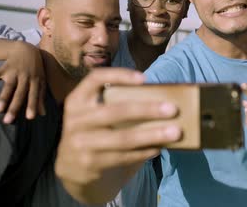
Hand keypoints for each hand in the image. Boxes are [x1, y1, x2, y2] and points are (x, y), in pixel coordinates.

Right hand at [0, 41, 45, 122]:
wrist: (27, 49)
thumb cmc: (35, 69)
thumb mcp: (41, 81)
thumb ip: (40, 97)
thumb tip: (43, 114)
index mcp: (35, 80)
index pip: (34, 95)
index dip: (32, 106)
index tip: (30, 118)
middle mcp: (25, 76)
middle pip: (19, 94)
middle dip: (14, 107)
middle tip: (8, 121)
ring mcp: (14, 71)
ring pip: (8, 86)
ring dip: (3, 98)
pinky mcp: (4, 67)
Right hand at [56, 68, 181, 203]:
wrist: (71, 169)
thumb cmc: (94, 133)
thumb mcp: (94, 115)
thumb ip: (115, 105)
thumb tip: (159, 99)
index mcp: (77, 100)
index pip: (95, 79)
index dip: (119, 75)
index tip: (143, 78)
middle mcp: (75, 120)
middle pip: (115, 111)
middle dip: (147, 109)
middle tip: (173, 109)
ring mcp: (80, 143)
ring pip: (122, 138)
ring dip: (152, 134)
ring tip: (175, 132)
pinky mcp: (88, 164)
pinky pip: (123, 156)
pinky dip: (144, 151)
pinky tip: (159, 147)